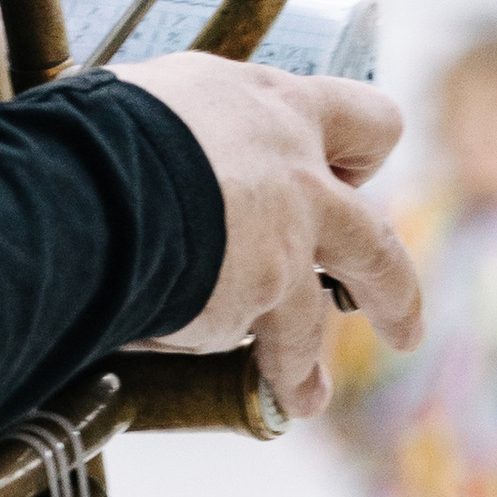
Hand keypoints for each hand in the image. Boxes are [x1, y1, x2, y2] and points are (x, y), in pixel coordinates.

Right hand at [120, 53, 417, 421]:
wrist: (95, 173)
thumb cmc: (103, 124)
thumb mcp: (160, 97)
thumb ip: (189, 127)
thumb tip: (157, 145)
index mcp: (276, 106)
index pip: (361, 118)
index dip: (359, 153)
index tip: (346, 176)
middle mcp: (299, 172)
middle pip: (375, 236)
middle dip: (391, 288)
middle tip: (401, 323)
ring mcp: (289, 239)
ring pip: (325, 312)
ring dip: (313, 359)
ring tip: (309, 394)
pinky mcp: (267, 296)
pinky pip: (276, 351)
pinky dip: (270, 378)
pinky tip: (265, 399)